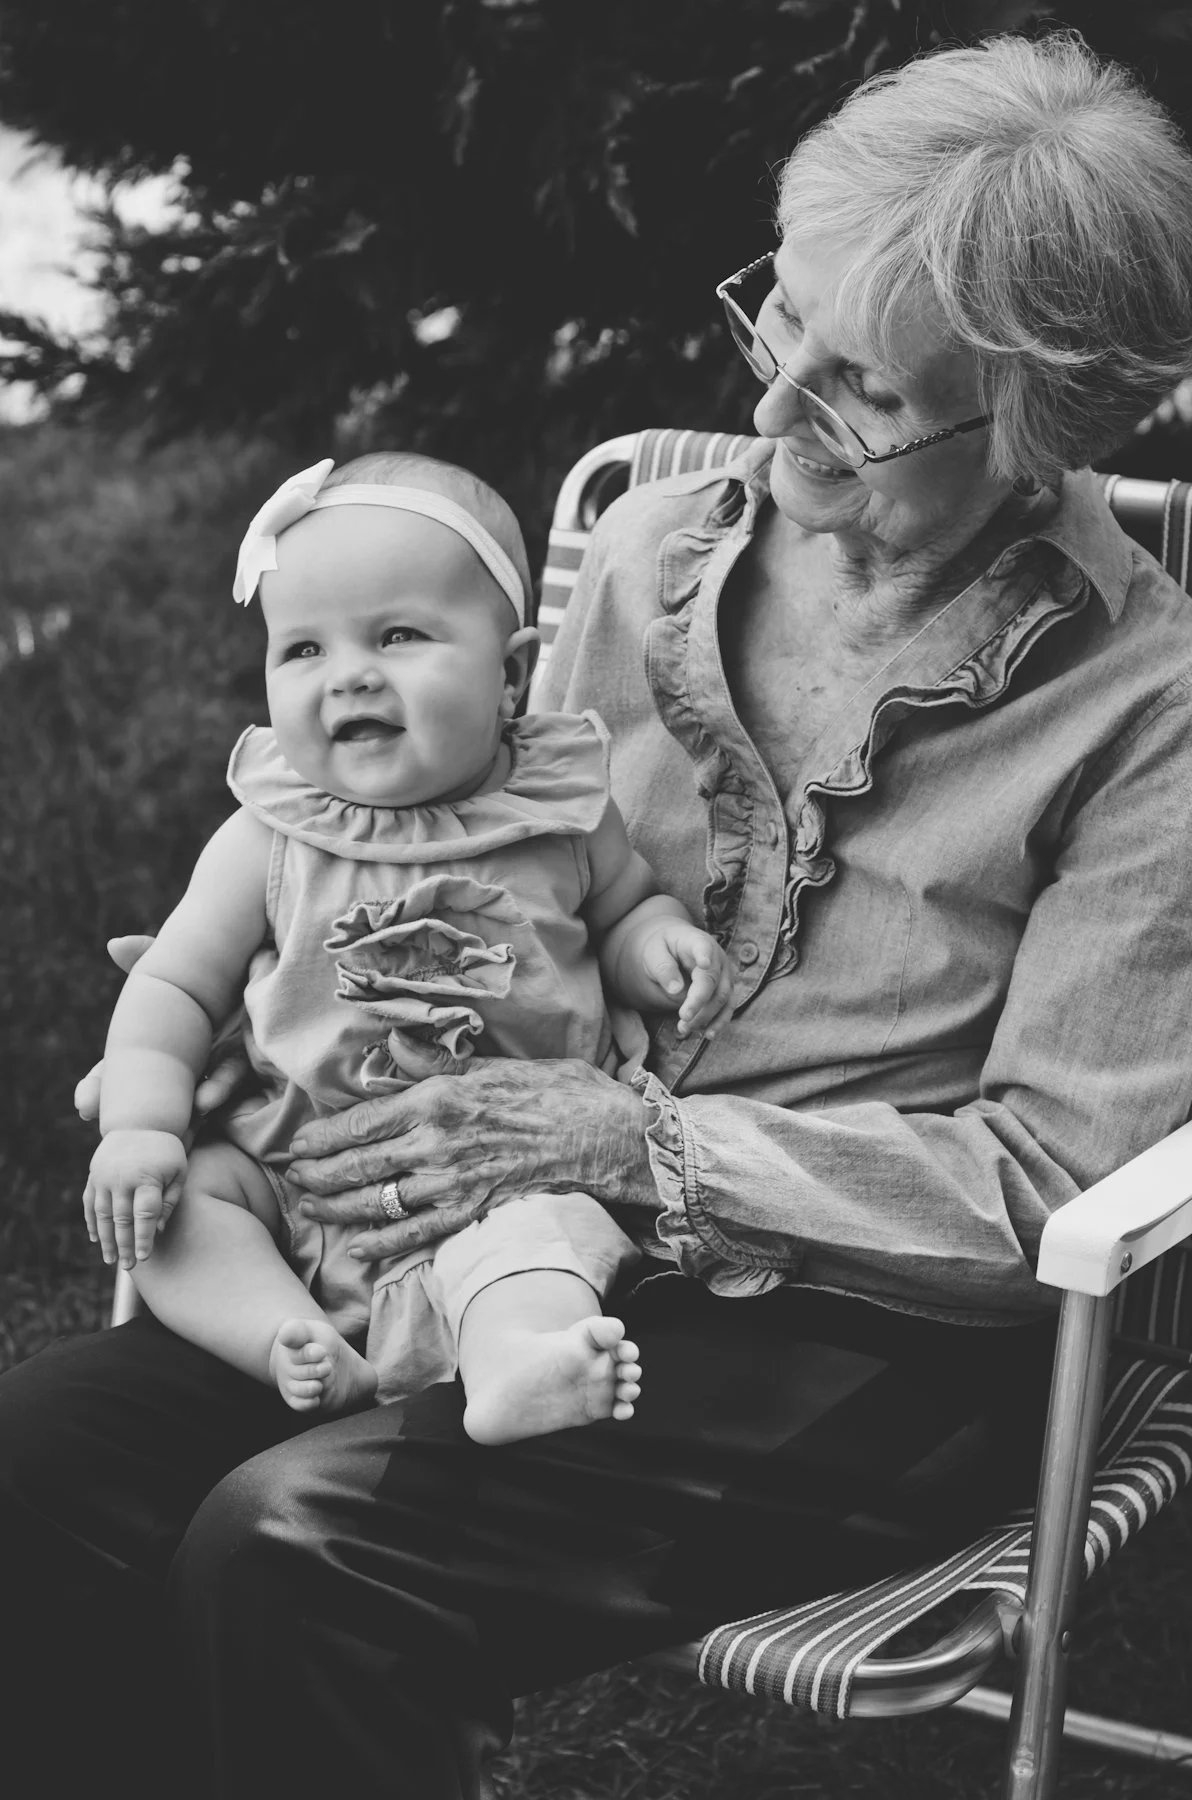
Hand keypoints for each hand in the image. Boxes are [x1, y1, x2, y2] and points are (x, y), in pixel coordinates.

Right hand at [74, 934, 253, 1123]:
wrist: (288, 977)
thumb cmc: (232, 966)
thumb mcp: (187, 967)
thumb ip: (153, 958)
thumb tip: (114, 944)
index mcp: (168, 1036)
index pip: (126, 1066)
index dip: (102, 1085)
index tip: (83, 1104)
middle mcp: (190, 1057)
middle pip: (155, 1088)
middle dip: (132, 1108)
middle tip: (106, 1126)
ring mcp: (220, 1069)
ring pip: (192, 1092)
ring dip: (182, 1102)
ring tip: (179, 1104)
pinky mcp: (254, 1076)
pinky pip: (232, 1088)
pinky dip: (218, 1091)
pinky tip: (209, 1099)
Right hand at [84, 1128, 187, 1269]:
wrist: (139, 1121)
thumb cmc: (166, 1150)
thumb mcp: (179, 1170)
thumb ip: (170, 1200)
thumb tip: (159, 1230)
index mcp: (147, 1177)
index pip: (144, 1215)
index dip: (144, 1237)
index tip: (145, 1257)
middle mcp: (122, 1179)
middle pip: (122, 1219)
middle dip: (125, 1246)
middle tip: (129, 1266)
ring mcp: (104, 1177)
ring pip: (102, 1215)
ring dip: (106, 1240)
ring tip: (111, 1260)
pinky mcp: (94, 1176)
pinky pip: (89, 1203)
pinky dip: (91, 1223)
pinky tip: (97, 1240)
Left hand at [286, 1057, 655, 1261]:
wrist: (602, 1134)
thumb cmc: (552, 1091)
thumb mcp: (491, 1064)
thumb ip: (438, 1063)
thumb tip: (397, 1049)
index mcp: (436, 1098)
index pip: (361, 1122)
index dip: (322, 1137)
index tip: (299, 1144)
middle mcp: (436, 1143)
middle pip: (358, 1166)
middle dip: (317, 1174)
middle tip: (293, 1178)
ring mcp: (453, 1182)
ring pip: (378, 1202)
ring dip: (338, 1208)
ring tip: (314, 1207)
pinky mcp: (473, 1211)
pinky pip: (417, 1233)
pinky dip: (384, 1243)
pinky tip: (359, 1247)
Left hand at [637, 920, 734, 1037]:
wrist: (673, 949)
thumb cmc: (662, 949)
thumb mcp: (654, 953)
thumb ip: (663, 967)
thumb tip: (675, 990)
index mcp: (697, 942)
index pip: (703, 948)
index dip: (704, 956)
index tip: (703, 963)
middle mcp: (717, 958)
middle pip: (713, 982)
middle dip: (699, 1003)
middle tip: (682, 1019)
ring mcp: (725, 974)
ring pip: (723, 998)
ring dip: (706, 1017)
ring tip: (685, 1029)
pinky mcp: (726, 990)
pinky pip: (727, 1008)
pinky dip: (719, 1022)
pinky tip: (708, 1035)